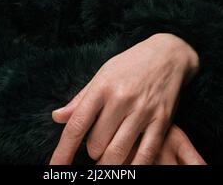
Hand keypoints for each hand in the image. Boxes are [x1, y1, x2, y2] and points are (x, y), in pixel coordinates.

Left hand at [49, 33, 198, 164]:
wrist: (168, 54)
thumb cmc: (131, 64)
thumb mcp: (103, 74)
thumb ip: (80, 99)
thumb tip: (57, 117)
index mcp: (102, 87)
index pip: (77, 125)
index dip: (63, 151)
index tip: (54, 168)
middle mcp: (121, 99)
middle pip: (96, 144)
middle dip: (92, 151)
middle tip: (97, 144)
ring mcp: (142, 111)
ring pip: (117, 154)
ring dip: (108, 163)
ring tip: (107, 158)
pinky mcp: (162, 120)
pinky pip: (145, 154)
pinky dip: (133, 167)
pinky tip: (127, 168)